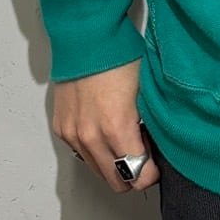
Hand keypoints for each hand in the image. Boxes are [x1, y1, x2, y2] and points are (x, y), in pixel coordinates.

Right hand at [51, 58, 159, 193]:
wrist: (86, 38)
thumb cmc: (118, 56)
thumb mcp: (146, 91)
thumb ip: (150, 124)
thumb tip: (157, 144)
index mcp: (116, 127)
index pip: (137, 175)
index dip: (151, 173)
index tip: (156, 164)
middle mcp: (91, 136)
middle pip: (116, 181)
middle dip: (133, 174)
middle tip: (143, 155)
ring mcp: (73, 133)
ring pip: (97, 169)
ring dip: (112, 163)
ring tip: (125, 139)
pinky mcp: (61, 128)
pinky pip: (81, 153)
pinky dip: (95, 150)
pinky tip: (105, 132)